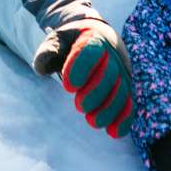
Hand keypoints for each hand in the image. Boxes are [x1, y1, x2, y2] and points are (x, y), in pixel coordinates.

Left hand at [32, 18, 133, 138]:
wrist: (97, 38)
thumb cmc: (73, 41)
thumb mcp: (59, 39)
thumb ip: (49, 50)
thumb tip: (41, 67)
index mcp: (95, 38)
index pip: (91, 52)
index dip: (81, 68)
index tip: (69, 86)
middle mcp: (113, 55)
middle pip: (109, 74)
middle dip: (95, 92)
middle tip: (80, 106)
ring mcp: (122, 72)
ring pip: (121, 91)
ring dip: (109, 109)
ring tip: (93, 122)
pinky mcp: (126, 87)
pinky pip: (129, 103)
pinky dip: (124, 119)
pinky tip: (114, 132)